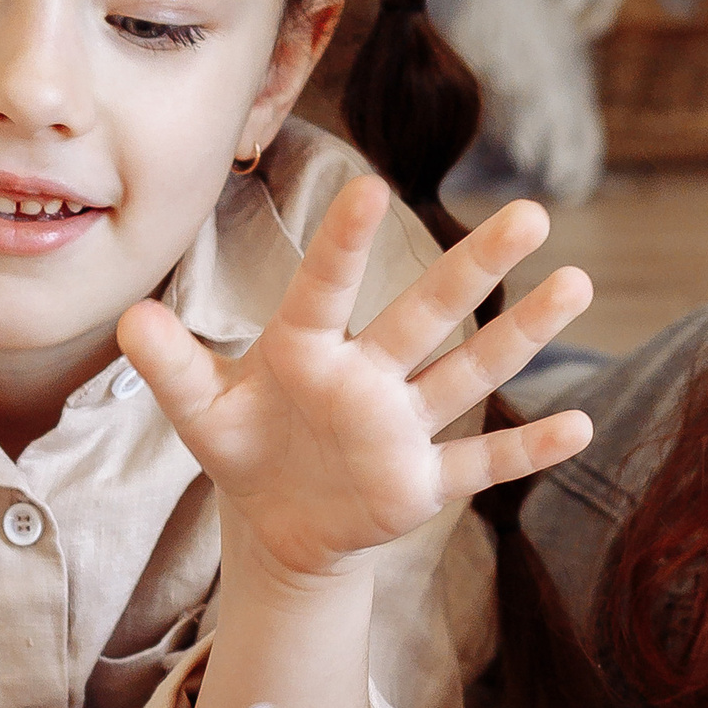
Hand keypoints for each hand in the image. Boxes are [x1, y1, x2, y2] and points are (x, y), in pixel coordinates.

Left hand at [116, 178, 592, 580]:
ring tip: (577, 284)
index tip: (370, 188)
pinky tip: (580, 428)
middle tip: (532, 212)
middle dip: (478, 267)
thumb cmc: (246, 444)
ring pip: (469, 374)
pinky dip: (526, 451)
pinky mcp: (421, 481)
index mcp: (307, 349)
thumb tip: (128, 317)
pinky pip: (481, 464)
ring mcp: (402, 427)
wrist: (278, 520)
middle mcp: (367, 376)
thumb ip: (170, 367)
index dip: (344, 244)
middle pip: (428, 314)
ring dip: (523, 336)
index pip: (327, 290)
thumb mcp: (201, 412)